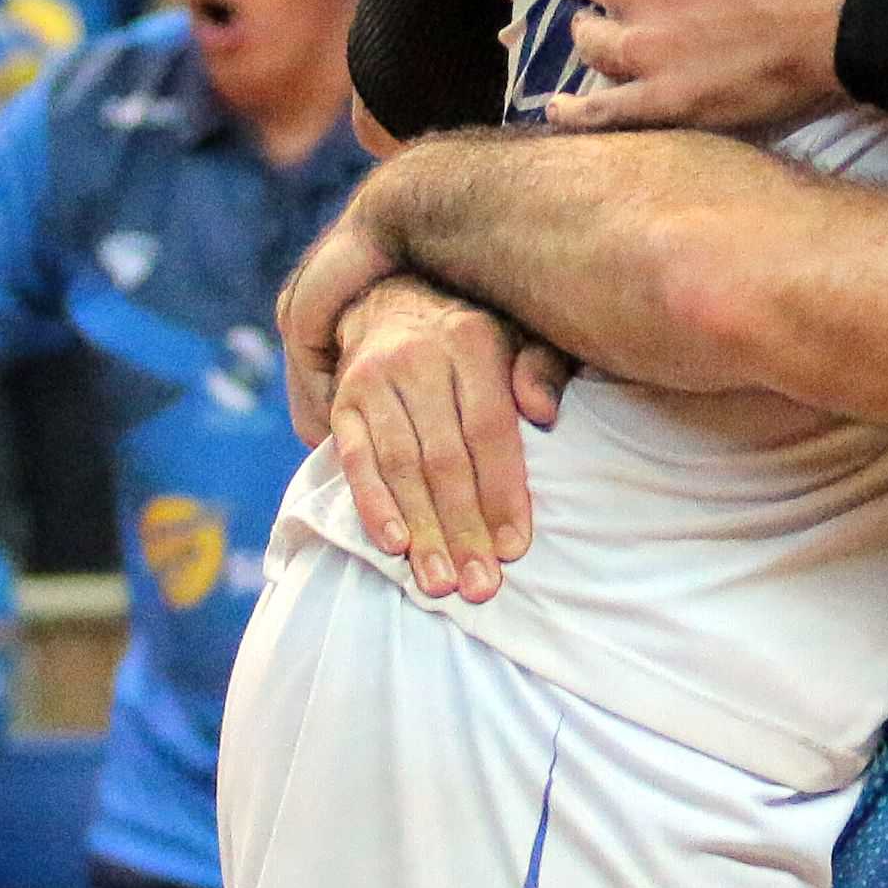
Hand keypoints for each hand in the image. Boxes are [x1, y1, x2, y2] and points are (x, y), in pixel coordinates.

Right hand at [320, 268, 564, 601]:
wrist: (392, 301)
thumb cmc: (472, 339)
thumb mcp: (520, 335)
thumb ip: (541, 368)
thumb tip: (544, 413)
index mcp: (473, 342)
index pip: (491, 430)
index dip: (503, 493)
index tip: (514, 549)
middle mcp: (421, 357)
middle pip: (447, 459)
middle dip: (464, 529)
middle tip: (479, 586)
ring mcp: (376, 379)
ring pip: (403, 467)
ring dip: (423, 532)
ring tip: (440, 584)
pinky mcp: (343, 402)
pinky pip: (357, 460)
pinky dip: (374, 505)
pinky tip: (393, 545)